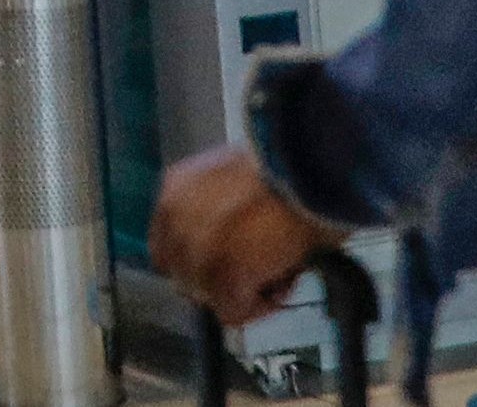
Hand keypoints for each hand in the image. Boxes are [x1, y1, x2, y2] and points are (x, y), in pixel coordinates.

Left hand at [150, 145, 340, 326]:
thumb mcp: (236, 175)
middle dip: (218, 279)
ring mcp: (197, 251)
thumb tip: (235, 239)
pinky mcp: (225, 277)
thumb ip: (221, 206)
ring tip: (277, 277)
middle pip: (184, 274)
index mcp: (175, 189)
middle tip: (256, 273)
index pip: (167, 244)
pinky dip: (258, 309)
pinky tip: (281, 290)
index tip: (227, 260)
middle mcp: (176, 221)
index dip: (196, 260)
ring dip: (242, 293)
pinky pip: (233, 312)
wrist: (309, 167)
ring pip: (208, 295)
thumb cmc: (287, 163)